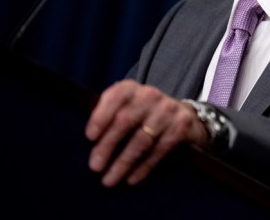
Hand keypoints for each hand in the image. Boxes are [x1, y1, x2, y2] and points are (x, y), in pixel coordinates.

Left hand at [85, 79, 208, 186]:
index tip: (89, 138)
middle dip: (108, 146)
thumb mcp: (124, 108)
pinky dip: (144, 167)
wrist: (180, 116)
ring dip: (124, 162)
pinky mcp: (181, 125)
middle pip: (125, 121)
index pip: (115, 97)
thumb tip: (88, 144)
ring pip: (142, 139)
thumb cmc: (141, 115)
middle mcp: (150, 95)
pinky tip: (132, 179)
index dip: (101, 116)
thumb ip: (107, 117)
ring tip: (110, 180)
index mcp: (131, 88)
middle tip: (95, 167)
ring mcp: (168, 109)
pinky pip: (160, 149)